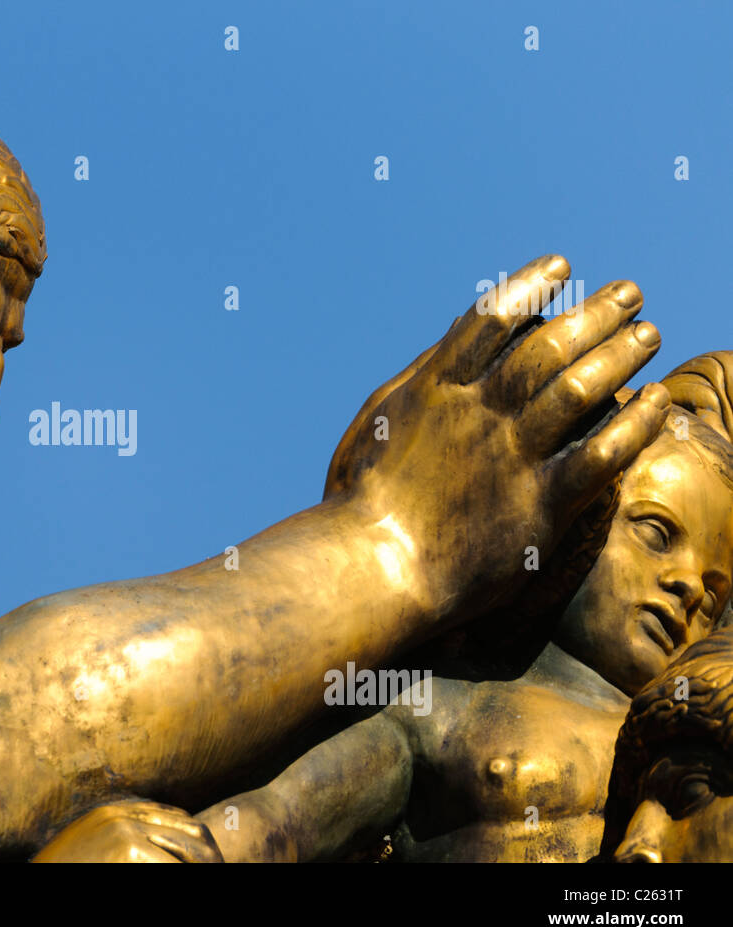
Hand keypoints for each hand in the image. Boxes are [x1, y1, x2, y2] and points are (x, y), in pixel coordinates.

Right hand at [31, 800, 223, 862]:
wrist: (38, 874)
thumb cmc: (63, 870)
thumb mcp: (93, 848)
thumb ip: (123, 842)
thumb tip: (162, 854)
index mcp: (116, 812)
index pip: (177, 818)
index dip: (199, 843)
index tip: (212, 861)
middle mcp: (123, 814)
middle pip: (191, 829)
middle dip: (210, 856)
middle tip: (221, 869)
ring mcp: (125, 828)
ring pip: (188, 850)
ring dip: (204, 866)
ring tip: (217, 873)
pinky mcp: (127, 849)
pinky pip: (172, 866)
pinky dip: (187, 874)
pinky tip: (198, 878)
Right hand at [325, 254, 669, 623]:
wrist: (374, 567)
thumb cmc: (362, 499)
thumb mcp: (376, 421)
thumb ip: (421, 377)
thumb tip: (458, 338)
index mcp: (436, 391)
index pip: (492, 319)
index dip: (531, 285)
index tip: (561, 266)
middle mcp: (479, 415)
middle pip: (548, 346)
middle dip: (595, 313)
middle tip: (629, 293)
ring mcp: (512, 457)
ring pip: (582, 390)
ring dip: (621, 354)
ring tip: (649, 334)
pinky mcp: (540, 505)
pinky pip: (603, 454)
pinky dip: (636, 423)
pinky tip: (655, 401)